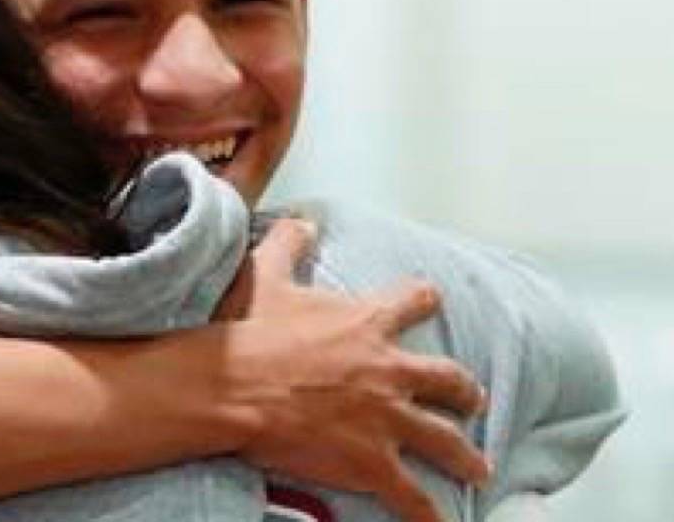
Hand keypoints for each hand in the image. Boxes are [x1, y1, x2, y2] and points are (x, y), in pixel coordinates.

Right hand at [223, 218, 490, 521]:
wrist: (236, 384)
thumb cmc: (251, 332)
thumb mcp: (269, 274)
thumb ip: (291, 244)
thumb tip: (304, 222)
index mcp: (367, 323)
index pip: (412, 301)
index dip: (423, 299)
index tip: (431, 299)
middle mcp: (389, 369)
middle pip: (446, 379)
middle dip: (464, 391)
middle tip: (474, 399)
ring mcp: (386, 418)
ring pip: (443, 440)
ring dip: (465, 456)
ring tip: (479, 468)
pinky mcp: (372, 460)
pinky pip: (412, 494)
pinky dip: (429, 512)